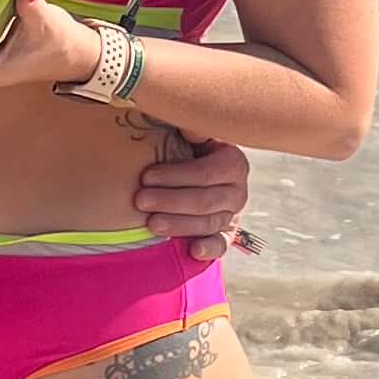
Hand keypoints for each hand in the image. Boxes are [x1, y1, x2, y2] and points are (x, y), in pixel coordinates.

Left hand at [135, 132, 251, 267]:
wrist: (193, 174)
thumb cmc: (186, 150)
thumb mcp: (190, 135)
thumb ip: (192, 129)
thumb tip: (190, 129)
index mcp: (233, 163)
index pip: (206, 172)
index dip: (176, 175)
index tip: (146, 176)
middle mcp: (237, 191)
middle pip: (205, 200)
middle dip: (170, 201)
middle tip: (140, 200)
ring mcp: (233, 215)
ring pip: (208, 223)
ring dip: (179, 225)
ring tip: (151, 224)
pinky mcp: (226, 235)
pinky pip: (222, 245)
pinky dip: (210, 249)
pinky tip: (193, 250)